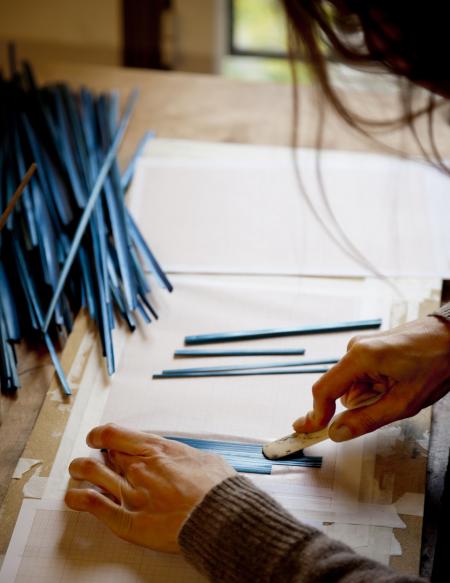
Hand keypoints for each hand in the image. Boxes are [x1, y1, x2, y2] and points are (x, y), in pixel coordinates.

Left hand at [65, 424, 234, 551]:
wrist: (218, 517)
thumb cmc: (215, 489)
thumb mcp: (202, 458)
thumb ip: (183, 457)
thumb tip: (183, 459)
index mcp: (156, 449)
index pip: (114, 434)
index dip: (100, 434)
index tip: (97, 437)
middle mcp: (139, 468)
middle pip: (105, 454)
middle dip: (97, 454)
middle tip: (97, 457)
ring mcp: (131, 494)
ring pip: (91, 473)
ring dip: (80, 470)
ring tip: (77, 471)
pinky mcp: (128, 521)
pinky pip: (94, 506)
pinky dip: (79, 500)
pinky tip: (74, 498)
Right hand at [293, 316, 449, 441]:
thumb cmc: (435, 363)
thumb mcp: (403, 402)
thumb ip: (366, 420)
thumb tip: (337, 432)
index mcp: (359, 358)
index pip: (324, 390)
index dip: (315, 414)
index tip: (307, 430)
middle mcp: (355, 348)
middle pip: (340, 390)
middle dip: (359, 405)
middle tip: (388, 407)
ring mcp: (362, 346)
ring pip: (353, 386)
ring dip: (370, 396)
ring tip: (400, 391)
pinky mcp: (370, 348)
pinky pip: (361, 376)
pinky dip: (374, 386)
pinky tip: (396, 383)